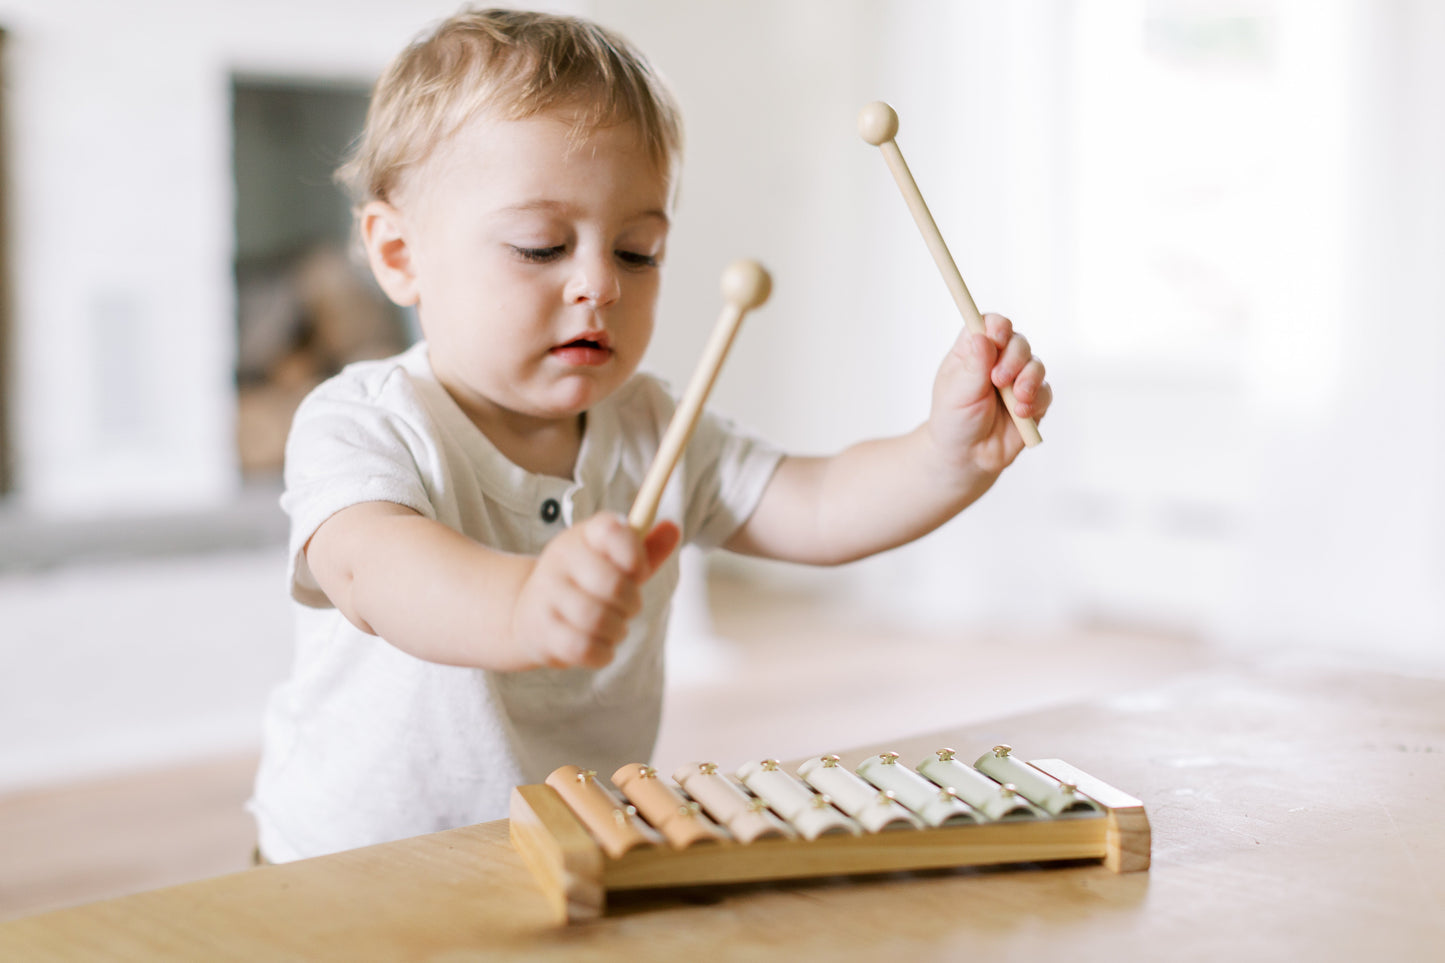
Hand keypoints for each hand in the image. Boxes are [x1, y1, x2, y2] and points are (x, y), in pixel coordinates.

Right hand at [511, 513, 679, 668]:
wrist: (527, 613)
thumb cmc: (584, 584)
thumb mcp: (613, 561)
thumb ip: (646, 549)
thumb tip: (674, 529)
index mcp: (582, 535)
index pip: (613, 531)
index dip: (636, 556)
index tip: (639, 572)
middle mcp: (559, 559)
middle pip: (612, 584)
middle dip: (631, 603)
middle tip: (628, 608)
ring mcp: (546, 594)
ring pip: (598, 619)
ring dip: (618, 631)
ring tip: (615, 628)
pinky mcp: (540, 630)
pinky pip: (583, 648)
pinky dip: (602, 653)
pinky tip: (600, 646)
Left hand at [929, 313, 1051, 476]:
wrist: (967, 456)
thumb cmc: (954, 419)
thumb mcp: (957, 392)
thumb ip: (974, 365)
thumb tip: (983, 336)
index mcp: (974, 351)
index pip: (990, 324)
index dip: (997, 326)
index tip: (997, 336)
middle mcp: (998, 360)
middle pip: (1018, 342)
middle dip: (1013, 358)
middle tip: (998, 379)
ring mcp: (1018, 379)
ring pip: (1036, 365)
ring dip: (1028, 379)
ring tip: (1016, 399)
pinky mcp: (1034, 400)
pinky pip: (1045, 392)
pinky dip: (1036, 400)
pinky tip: (1021, 412)